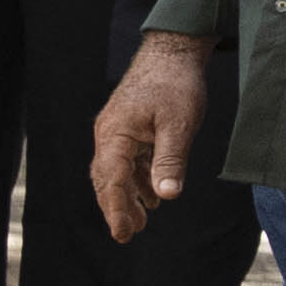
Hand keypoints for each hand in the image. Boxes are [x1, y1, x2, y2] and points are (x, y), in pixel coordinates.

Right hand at [90, 35, 213, 237]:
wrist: (172, 50)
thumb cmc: (175, 84)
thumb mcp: (179, 125)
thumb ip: (169, 161)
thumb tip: (167, 197)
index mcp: (115, 135)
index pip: (111, 181)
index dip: (116, 209)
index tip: (123, 234)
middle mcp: (109, 135)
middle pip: (106, 180)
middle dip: (116, 208)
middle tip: (128, 235)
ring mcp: (116, 131)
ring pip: (115, 171)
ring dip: (126, 196)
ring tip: (141, 221)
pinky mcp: (127, 128)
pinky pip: (126, 160)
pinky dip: (135, 179)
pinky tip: (151, 193)